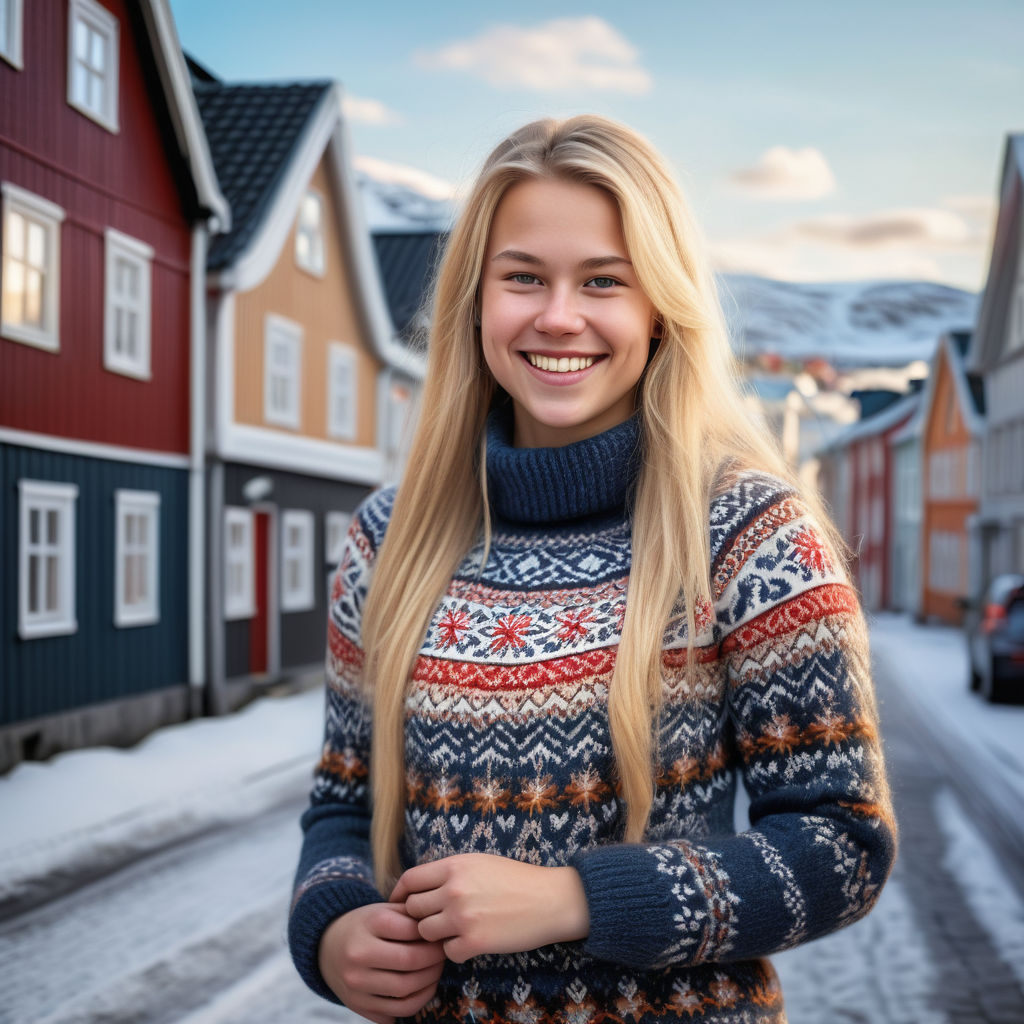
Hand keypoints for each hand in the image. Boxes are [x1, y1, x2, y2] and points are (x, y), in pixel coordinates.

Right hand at [318, 902, 445, 1023]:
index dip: (433, 936)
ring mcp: (355, 983)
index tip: (442, 936)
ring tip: (435, 972)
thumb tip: (441, 930)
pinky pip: (395, 1012)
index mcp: (369, 923)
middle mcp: (359, 954)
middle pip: (410, 963)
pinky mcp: (356, 1004)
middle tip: (443, 955)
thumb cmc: (365, 925)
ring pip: (404, 992)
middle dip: (435, 961)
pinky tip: (421, 989)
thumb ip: (411, 915)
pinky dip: (415, 1003)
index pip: (413, 931)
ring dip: (429, 984)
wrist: (327, 946)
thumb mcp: (384, 909)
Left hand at [390, 853, 588, 963]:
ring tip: (455, 930)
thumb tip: (419, 887)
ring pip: (425, 933)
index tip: (399, 905)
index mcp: (454, 866)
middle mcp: (453, 890)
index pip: (409, 880)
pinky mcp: (474, 942)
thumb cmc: (515, 879)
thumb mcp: (479, 862)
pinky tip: (472, 941)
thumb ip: (449, 873)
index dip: (399, 894)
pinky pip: (447, 953)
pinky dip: (456, 951)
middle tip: (435, 920)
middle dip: (419, 916)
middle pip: (412, 909)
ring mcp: (462, 917)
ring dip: (436, 935)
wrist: (549, 899)